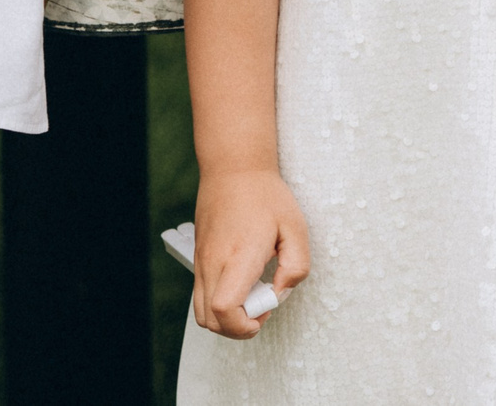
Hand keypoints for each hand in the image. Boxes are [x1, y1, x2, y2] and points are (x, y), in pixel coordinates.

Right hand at [190, 168, 308, 339]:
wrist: (233, 169)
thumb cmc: (265, 195)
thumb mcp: (296, 227)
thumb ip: (296, 267)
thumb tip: (280, 292)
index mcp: (239, 256)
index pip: (225, 310)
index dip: (244, 326)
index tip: (265, 309)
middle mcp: (214, 263)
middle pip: (210, 321)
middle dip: (238, 327)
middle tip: (262, 302)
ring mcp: (202, 262)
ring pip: (201, 313)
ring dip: (226, 318)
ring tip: (251, 294)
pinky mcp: (198, 259)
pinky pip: (201, 296)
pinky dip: (219, 304)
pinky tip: (241, 282)